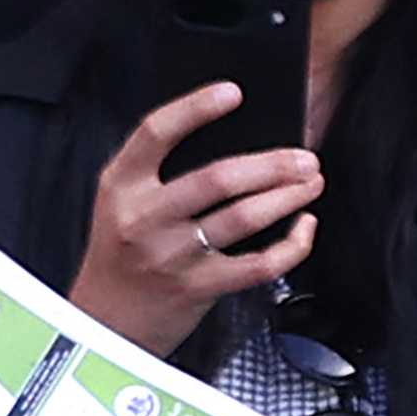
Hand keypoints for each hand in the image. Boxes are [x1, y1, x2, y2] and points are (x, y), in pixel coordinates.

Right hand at [63, 79, 324, 358]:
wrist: (105, 324)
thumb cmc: (122, 256)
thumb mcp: (124, 204)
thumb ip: (162, 174)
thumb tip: (236, 141)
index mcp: (121, 185)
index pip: (155, 132)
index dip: (196, 108)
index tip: (233, 91)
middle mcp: (144, 217)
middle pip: (217, 178)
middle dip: (271, 164)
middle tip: (304, 156)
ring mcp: (172, 255)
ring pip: (242, 218)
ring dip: (287, 197)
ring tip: (311, 181)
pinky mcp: (199, 288)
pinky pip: (258, 265)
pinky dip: (291, 245)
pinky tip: (303, 227)